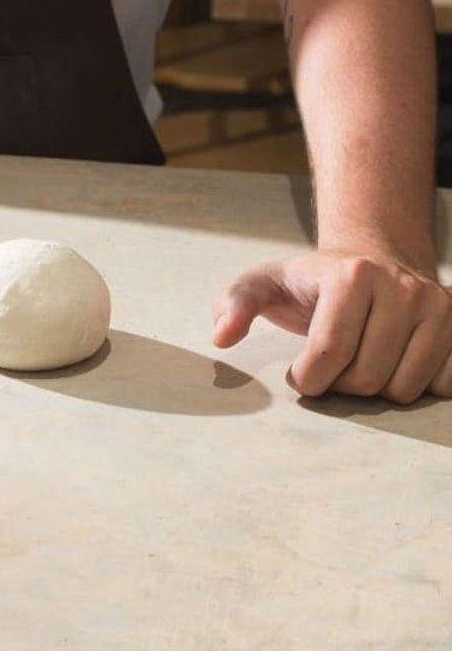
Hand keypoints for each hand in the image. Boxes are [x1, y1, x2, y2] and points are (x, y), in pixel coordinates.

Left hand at [213, 249, 451, 402]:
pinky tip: (396, 362)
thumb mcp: (266, 284)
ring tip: (362, 362)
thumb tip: (221, 337)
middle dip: (341, 385)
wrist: (372, 262)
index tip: (299, 376)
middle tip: (332, 367)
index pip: (329, 352)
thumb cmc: (313, 283)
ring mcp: (437, 305)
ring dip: (377, 389)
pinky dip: (416, 386)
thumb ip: (236, 303)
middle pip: (367, 377)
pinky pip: (443, 387)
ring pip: (405, 389)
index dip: (309, 379)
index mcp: (352, 273)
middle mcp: (401, 285)